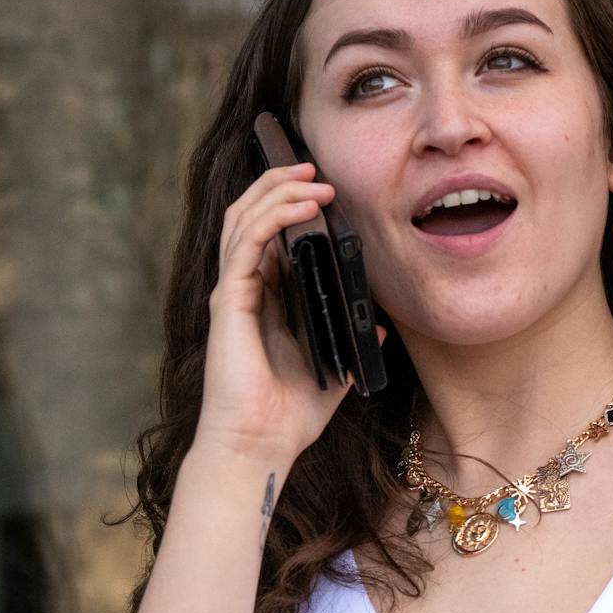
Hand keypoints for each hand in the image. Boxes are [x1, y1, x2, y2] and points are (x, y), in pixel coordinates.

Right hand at [194, 162, 386, 461]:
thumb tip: (382, 329)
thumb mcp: (334, 373)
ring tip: (311, 175)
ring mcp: (233, 292)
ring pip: (244, 218)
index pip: (268, 235)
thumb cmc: (286, 417)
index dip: (289, 203)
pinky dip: (275, 216)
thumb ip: (351, 346)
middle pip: (249, 215)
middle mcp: (243, 289)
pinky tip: (305, 206)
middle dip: (279, 182)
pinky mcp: (230, 300)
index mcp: (264, 301)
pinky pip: (248, 242)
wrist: (258, 447)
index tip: (325, 186)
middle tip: (314, 165)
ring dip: (278, 189)